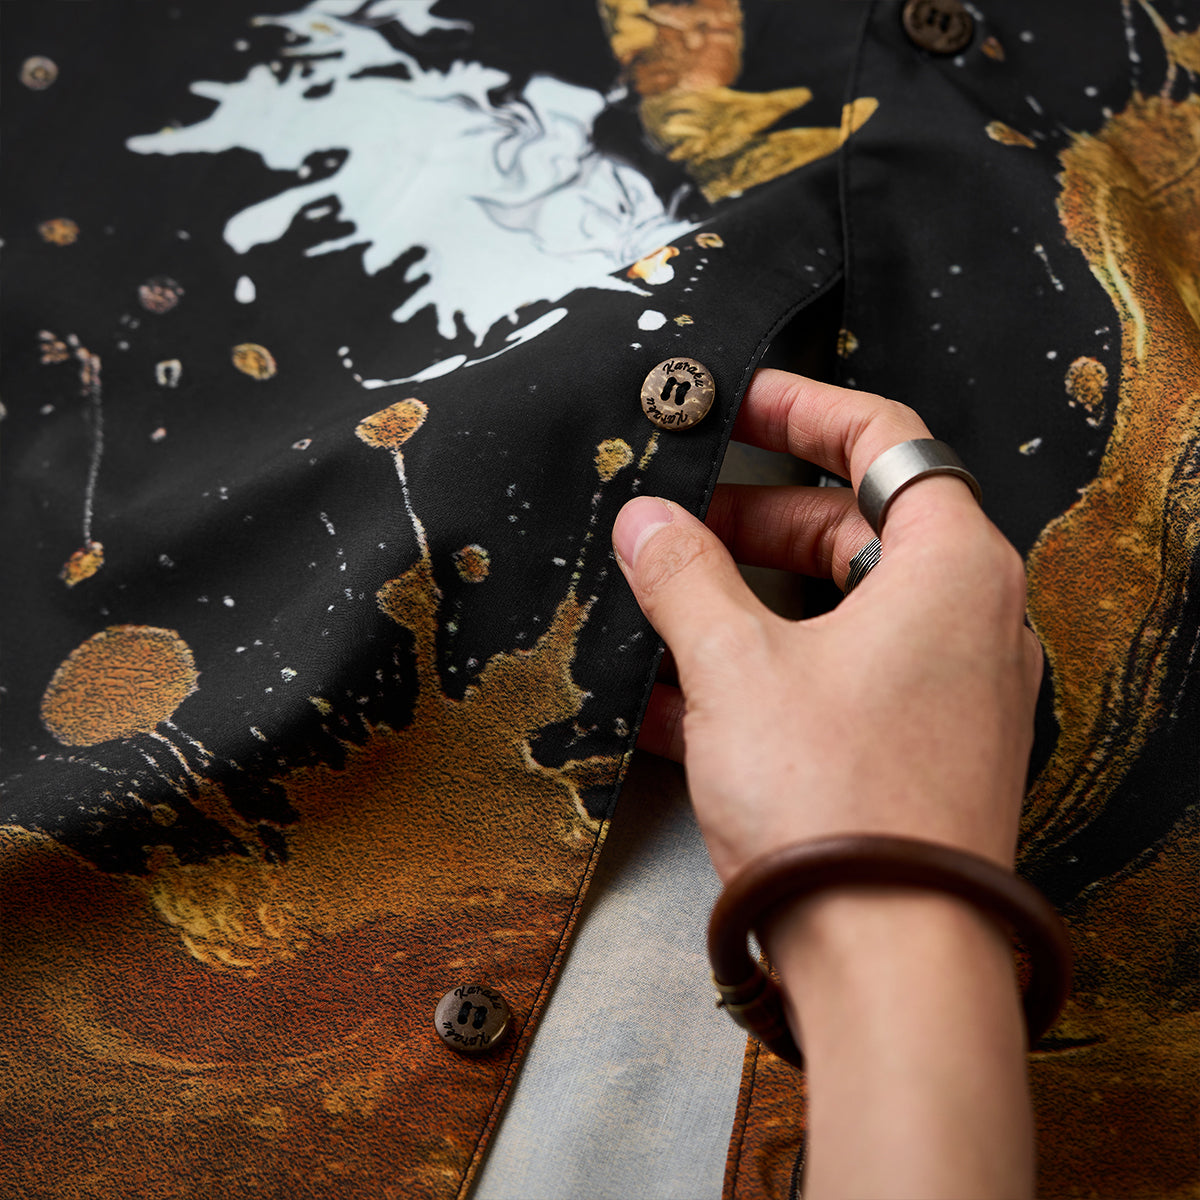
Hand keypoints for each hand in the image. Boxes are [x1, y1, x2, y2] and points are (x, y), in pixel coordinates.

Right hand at [612, 369, 1042, 882]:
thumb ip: (684, 577)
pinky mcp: (914, 751)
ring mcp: (946, 691)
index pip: (886, 440)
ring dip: (747, 602)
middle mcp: (967, 622)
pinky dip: (763, 673)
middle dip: (756, 517)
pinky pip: (832, 682)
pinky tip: (678, 697)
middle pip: (855, 527)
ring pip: (836, 610)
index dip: (803, 406)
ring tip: (664, 607)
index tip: (741, 397)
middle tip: (682, 520)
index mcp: (954, 568)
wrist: (888, 961)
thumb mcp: (735, 666)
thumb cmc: (843, 804)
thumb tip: (649, 525)